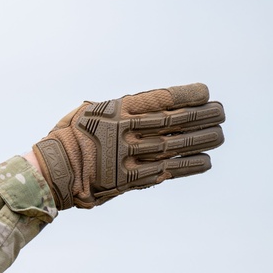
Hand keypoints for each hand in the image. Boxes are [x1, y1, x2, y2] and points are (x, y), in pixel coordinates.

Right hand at [32, 83, 224, 208]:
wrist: (52, 171)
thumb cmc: (68, 138)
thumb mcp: (88, 112)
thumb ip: (118, 108)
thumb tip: (143, 106)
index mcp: (117, 110)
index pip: (164, 99)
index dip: (189, 95)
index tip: (205, 94)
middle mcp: (128, 131)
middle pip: (178, 120)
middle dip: (205, 116)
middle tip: (221, 113)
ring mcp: (131, 155)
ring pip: (179, 144)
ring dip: (204, 139)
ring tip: (219, 135)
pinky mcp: (133, 178)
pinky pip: (169, 170)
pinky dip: (190, 165)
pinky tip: (205, 160)